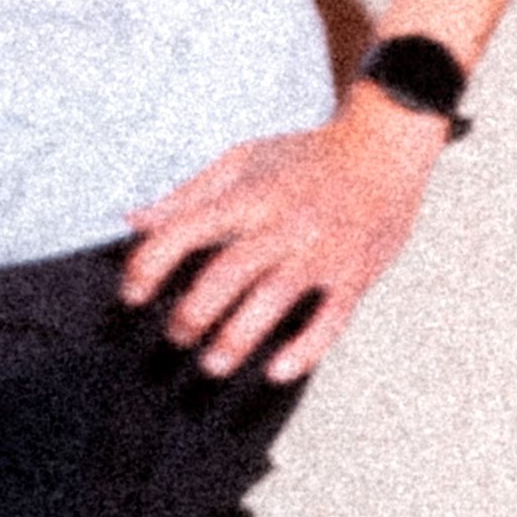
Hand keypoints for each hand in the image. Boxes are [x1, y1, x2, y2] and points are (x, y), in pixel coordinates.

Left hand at [122, 89, 439, 379]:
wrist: (384, 145)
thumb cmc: (309, 155)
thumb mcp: (242, 160)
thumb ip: (187, 195)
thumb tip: (134, 221)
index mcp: (250, 194)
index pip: (186, 230)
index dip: (149, 264)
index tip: (132, 293)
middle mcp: (285, 222)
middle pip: (228, 272)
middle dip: (193, 312)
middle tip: (177, 337)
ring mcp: (323, 249)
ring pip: (274, 298)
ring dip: (238, 337)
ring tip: (214, 363)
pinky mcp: (356, 273)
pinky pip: (331, 318)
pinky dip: (305, 348)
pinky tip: (278, 370)